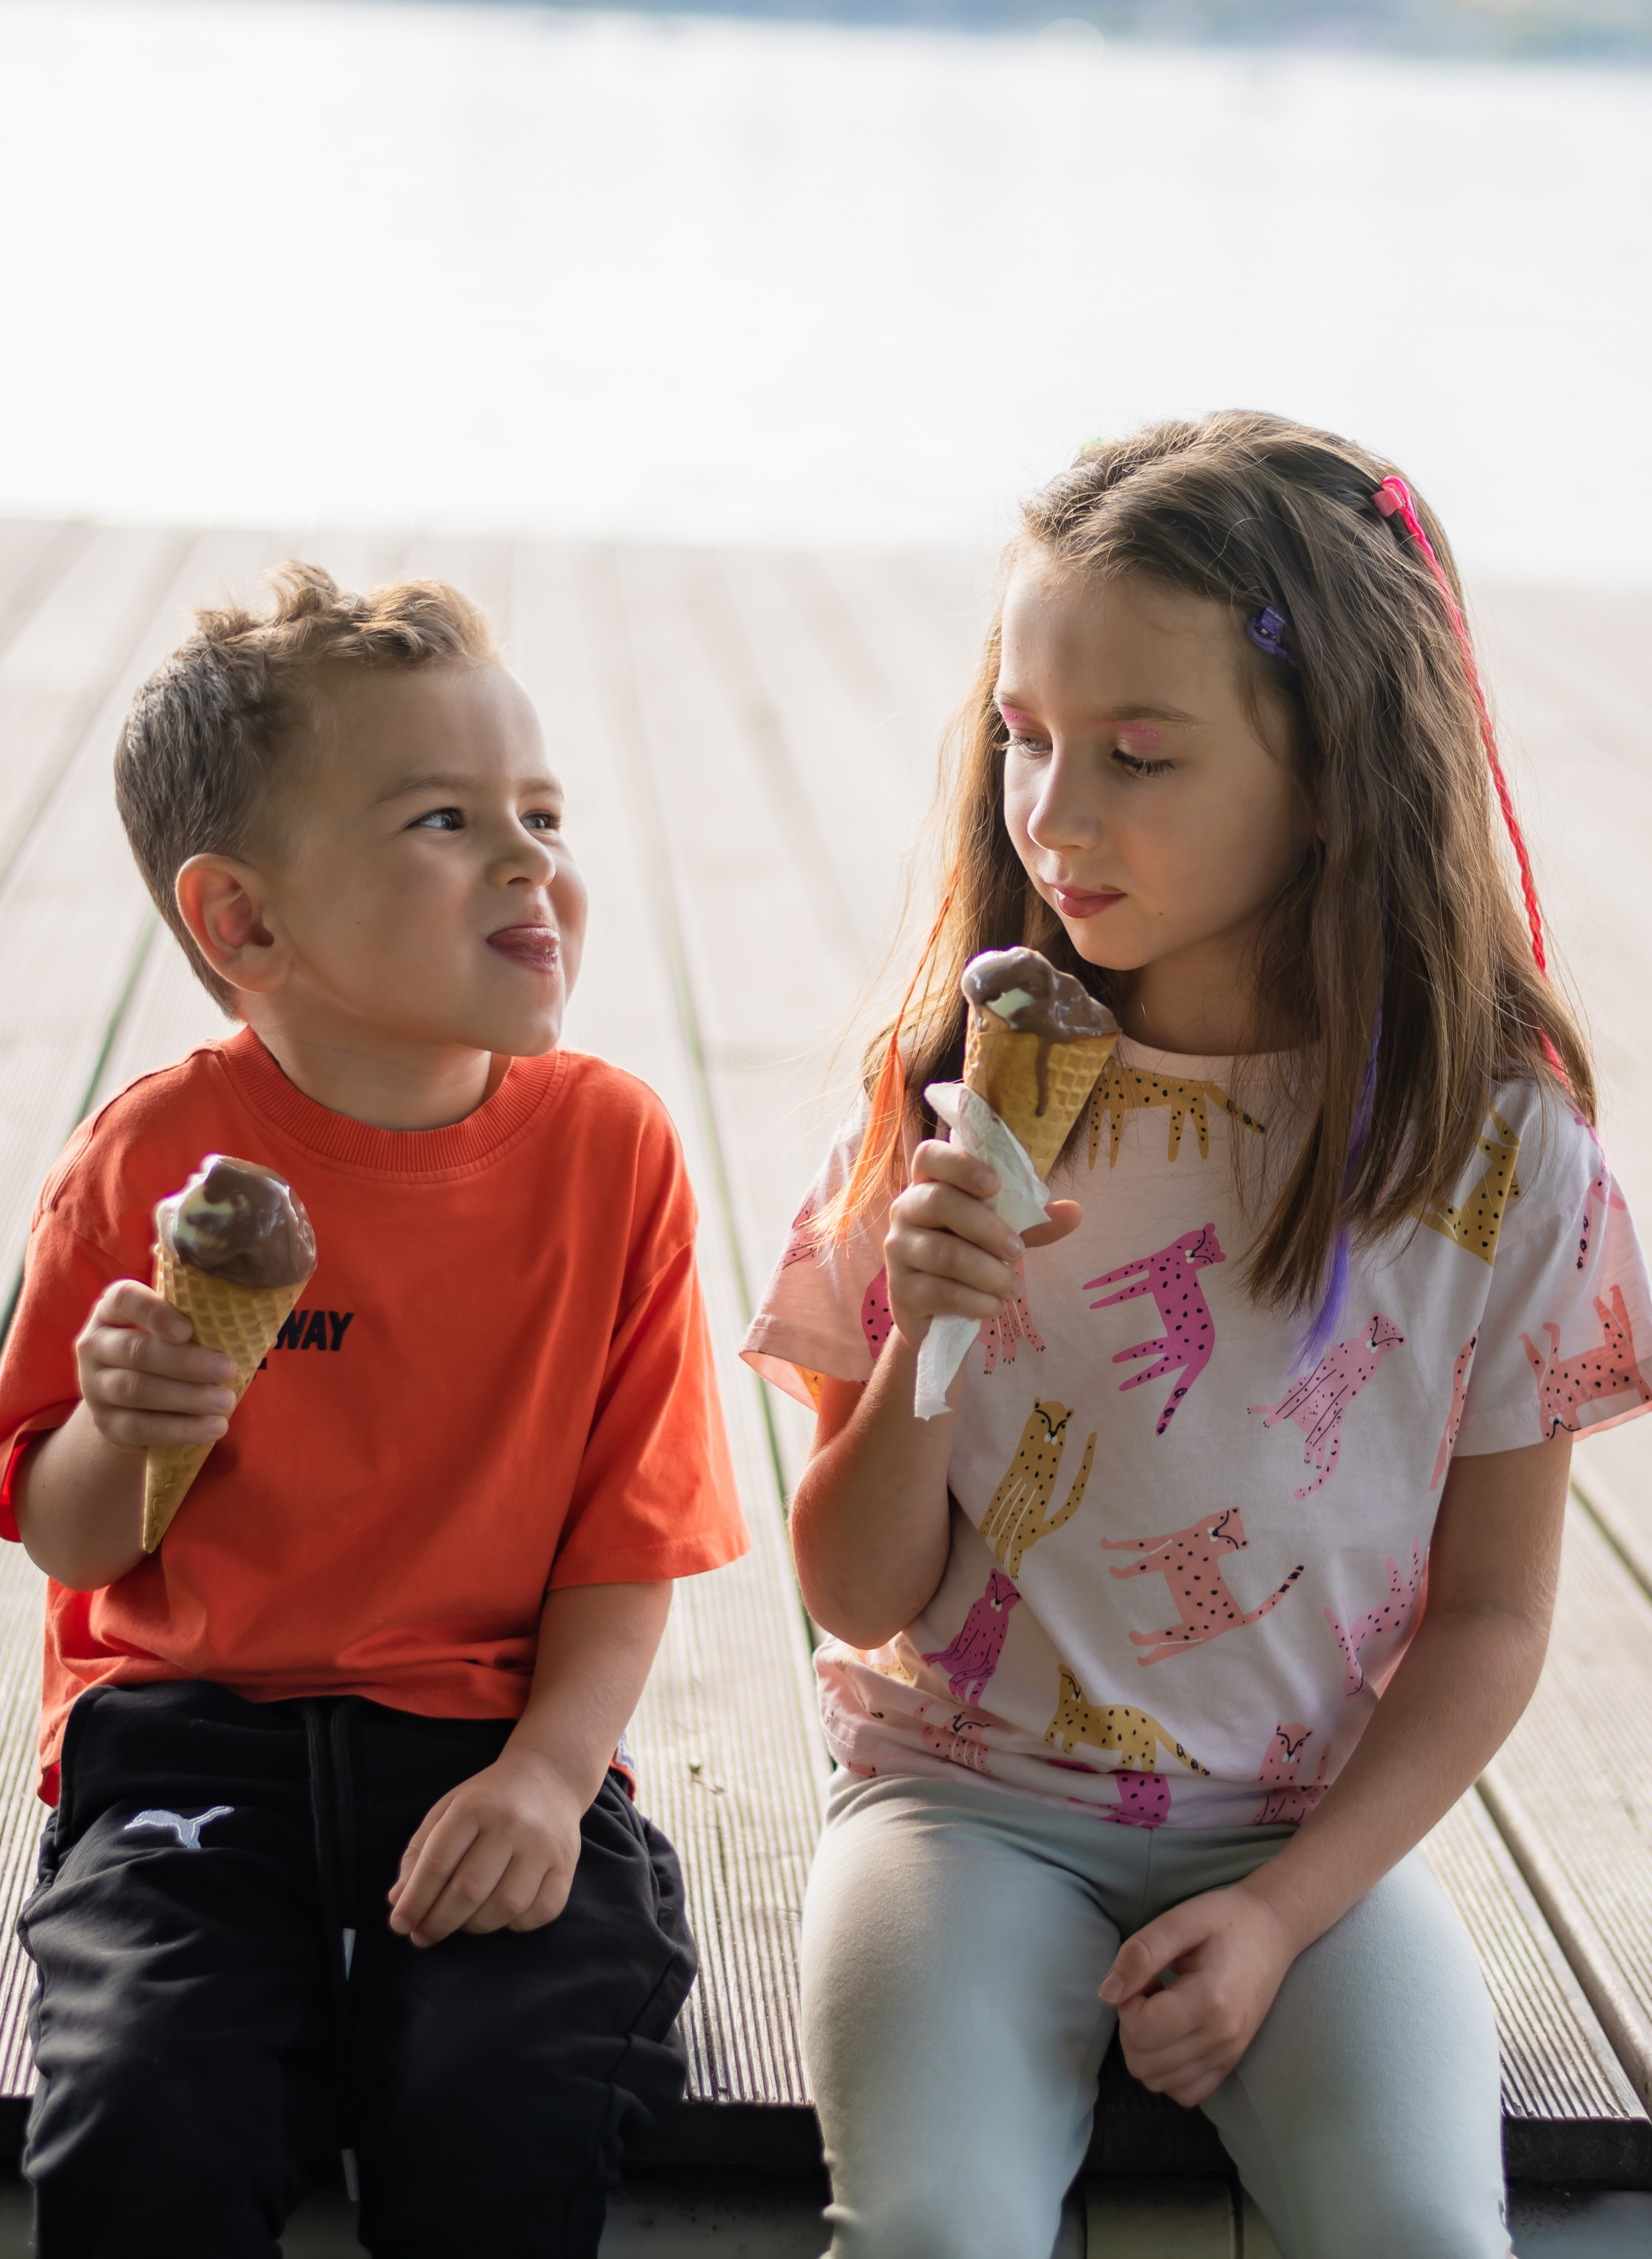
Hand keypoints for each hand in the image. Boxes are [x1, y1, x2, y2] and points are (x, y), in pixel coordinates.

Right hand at [74, 1280, 236, 1453]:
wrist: (129, 1401)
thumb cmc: (165, 1349)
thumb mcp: (171, 1327)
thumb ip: (196, 1319)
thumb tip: (253, 1325)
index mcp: (112, 1310)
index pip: (124, 1300)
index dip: (154, 1313)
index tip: (188, 1329)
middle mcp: (95, 1345)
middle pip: (136, 1351)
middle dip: (186, 1362)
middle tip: (228, 1369)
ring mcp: (95, 1387)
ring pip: (137, 1391)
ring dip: (186, 1398)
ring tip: (225, 1401)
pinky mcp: (107, 1424)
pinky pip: (140, 1428)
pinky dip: (179, 1429)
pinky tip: (212, 1428)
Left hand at [388, 1747, 583, 1946]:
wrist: (549, 1776)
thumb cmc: (489, 1800)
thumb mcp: (447, 1811)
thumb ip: (420, 1854)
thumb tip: (399, 1902)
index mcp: (475, 1807)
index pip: (437, 1863)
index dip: (414, 1900)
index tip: (399, 1924)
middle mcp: (512, 1824)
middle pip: (469, 1891)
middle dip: (438, 1923)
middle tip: (422, 1936)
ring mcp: (544, 1846)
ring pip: (505, 1907)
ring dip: (474, 1927)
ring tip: (460, 1923)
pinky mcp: (567, 1864)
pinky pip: (541, 1912)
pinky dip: (515, 1925)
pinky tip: (500, 1915)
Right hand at [883, 1139, 1079, 1349]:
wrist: (939, 1313)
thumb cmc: (971, 1256)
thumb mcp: (1004, 1233)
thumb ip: (1032, 1220)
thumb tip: (1075, 1211)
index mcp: (930, 1184)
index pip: (930, 1156)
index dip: (960, 1165)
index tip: (994, 1185)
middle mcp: (905, 1210)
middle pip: (940, 1202)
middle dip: (987, 1227)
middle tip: (1017, 1251)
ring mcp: (898, 1250)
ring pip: (945, 1253)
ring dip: (989, 1272)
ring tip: (1013, 1287)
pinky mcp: (900, 1290)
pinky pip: (941, 1292)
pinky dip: (977, 1301)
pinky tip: (995, 1306)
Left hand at [1099, 1882, 1295, 2106]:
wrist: (1272, 1930)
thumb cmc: (1224, 1918)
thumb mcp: (1179, 1920)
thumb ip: (1140, 1954)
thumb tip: (1107, 1995)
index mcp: (1209, 2000)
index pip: (1141, 2031)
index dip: (1126, 2004)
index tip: (1142, 1978)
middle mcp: (1221, 2037)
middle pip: (1144, 2063)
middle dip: (1131, 2027)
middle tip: (1149, 1992)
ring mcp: (1229, 2055)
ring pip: (1159, 2082)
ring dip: (1146, 2049)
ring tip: (1162, 2010)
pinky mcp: (1231, 2062)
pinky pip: (1186, 2092)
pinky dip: (1167, 2070)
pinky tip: (1173, 2035)